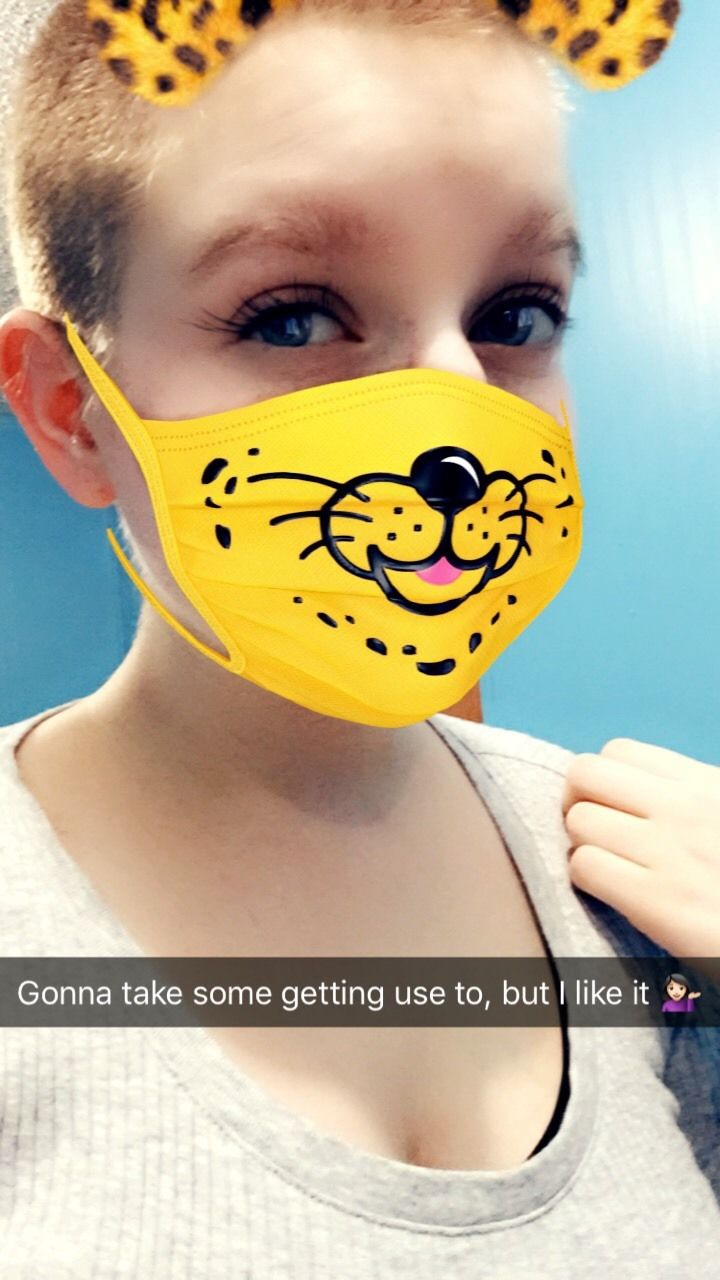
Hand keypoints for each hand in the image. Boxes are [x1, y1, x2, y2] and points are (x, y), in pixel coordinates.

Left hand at [562, 738, 719, 977]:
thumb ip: (687, 796)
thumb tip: (628, 786)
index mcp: (706, 784)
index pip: (619, 751)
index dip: (604, 780)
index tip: (613, 806)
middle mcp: (687, 809)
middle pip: (585, 773)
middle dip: (577, 801)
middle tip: (594, 830)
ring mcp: (671, 852)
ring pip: (578, 820)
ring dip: (584, 844)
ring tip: (611, 864)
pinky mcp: (658, 900)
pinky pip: (584, 866)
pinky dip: (589, 879)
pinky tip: (615, 892)